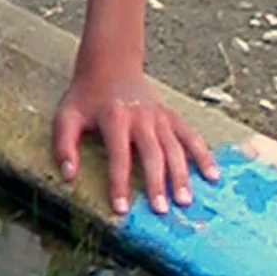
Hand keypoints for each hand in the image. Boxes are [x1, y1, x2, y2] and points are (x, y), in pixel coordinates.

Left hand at [54, 58, 220, 217]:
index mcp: (114, 118)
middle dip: (157, 183)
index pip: (118, 156)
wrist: (110, 65)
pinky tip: (212, 176)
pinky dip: (204, 156)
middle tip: (161, 210)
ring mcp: (160, 116)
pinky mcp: (171, 116)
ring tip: (185, 201)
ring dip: (181, 175)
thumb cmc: (85, 97)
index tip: (121, 209)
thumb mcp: (65, 116)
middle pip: (152, 154)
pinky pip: (191, 137)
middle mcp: (141, 117)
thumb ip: (64, 146)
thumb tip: (69, 177)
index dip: (119, 183)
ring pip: (175, 148)